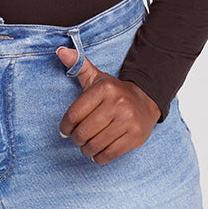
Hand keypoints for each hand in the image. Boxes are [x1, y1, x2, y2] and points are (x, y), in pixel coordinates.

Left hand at [56, 47, 159, 163]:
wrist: (146, 101)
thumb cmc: (114, 92)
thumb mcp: (96, 77)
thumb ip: (78, 64)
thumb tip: (61, 51)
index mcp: (104, 88)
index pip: (74, 114)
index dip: (65, 127)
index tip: (65, 131)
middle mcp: (118, 103)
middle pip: (83, 132)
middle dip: (76, 139)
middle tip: (77, 139)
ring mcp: (128, 121)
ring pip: (95, 145)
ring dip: (86, 150)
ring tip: (86, 146)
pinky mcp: (136, 137)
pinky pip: (109, 154)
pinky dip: (99, 157)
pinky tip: (98, 153)